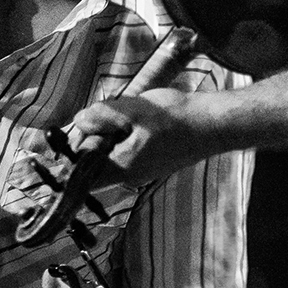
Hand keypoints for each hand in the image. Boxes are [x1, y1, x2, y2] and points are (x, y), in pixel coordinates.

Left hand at [67, 87, 215, 184]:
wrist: (213, 125)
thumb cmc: (176, 119)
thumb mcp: (133, 111)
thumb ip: (102, 116)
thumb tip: (78, 121)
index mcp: (121, 169)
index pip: (82, 173)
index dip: (73, 152)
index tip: (76, 130)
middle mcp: (129, 176)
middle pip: (96, 161)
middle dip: (96, 135)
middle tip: (110, 112)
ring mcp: (142, 171)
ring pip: (112, 152)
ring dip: (114, 132)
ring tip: (131, 112)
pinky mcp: (152, 162)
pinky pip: (128, 150)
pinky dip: (127, 134)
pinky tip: (143, 118)